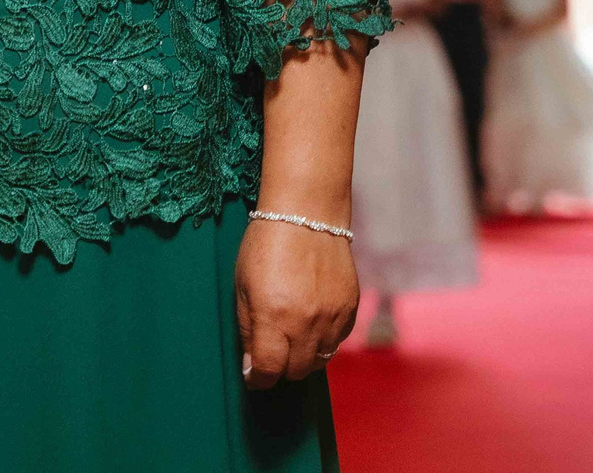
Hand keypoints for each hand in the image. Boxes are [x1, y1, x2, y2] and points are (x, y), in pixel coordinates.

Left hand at [234, 217, 359, 388]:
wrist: (306, 214)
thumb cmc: (265, 245)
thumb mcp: (242, 285)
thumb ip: (247, 328)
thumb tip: (251, 366)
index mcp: (273, 316)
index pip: (269, 369)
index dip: (258, 379)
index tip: (252, 376)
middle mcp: (306, 323)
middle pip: (296, 371)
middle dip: (280, 369)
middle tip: (270, 355)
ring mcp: (332, 318)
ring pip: (320, 361)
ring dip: (303, 358)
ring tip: (290, 339)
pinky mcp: (350, 310)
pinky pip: (337, 343)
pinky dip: (323, 343)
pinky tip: (310, 326)